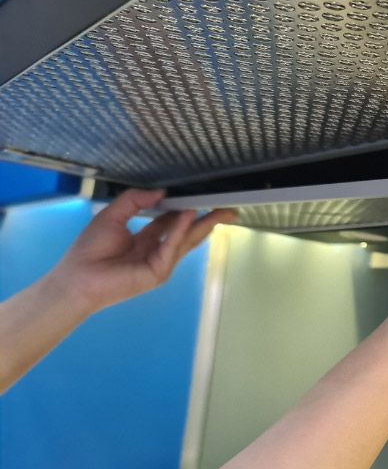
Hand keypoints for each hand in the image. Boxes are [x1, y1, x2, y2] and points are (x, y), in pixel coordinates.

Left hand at [47, 189, 236, 314]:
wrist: (77, 277)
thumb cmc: (89, 250)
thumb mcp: (112, 215)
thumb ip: (135, 200)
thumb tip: (161, 191)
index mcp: (146, 239)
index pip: (172, 222)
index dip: (186, 208)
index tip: (200, 196)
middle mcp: (157, 251)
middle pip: (188, 232)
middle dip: (209, 220)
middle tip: (229, 208)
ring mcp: (161, 263)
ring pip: (188, 240)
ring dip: (205, 224)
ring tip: (223, 211)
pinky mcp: (159, 272)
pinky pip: (172, 246)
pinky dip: (181, 230)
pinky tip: (189, 214)